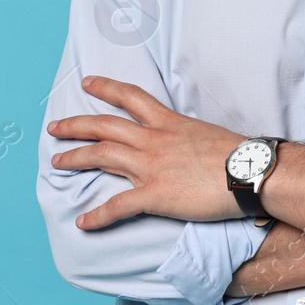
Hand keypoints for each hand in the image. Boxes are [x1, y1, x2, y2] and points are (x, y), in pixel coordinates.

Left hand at [47, 75, 246, 229]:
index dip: (105, 87)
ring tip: (56, 163)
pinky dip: (98, 215)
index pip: (130, 97)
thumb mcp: (203, 132)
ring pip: (103, 155)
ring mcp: (152, 166)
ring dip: (76, 158)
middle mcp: (154, 140)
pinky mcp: (155, 195)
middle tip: (55, 128)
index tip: (87, 82)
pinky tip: (83, 222)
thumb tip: (179, 142)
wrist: (249, 172)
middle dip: (76, 125)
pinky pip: (118, 205)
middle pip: (105, 125)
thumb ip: (182, 135)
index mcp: (168, 122)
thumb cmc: (235, 154)